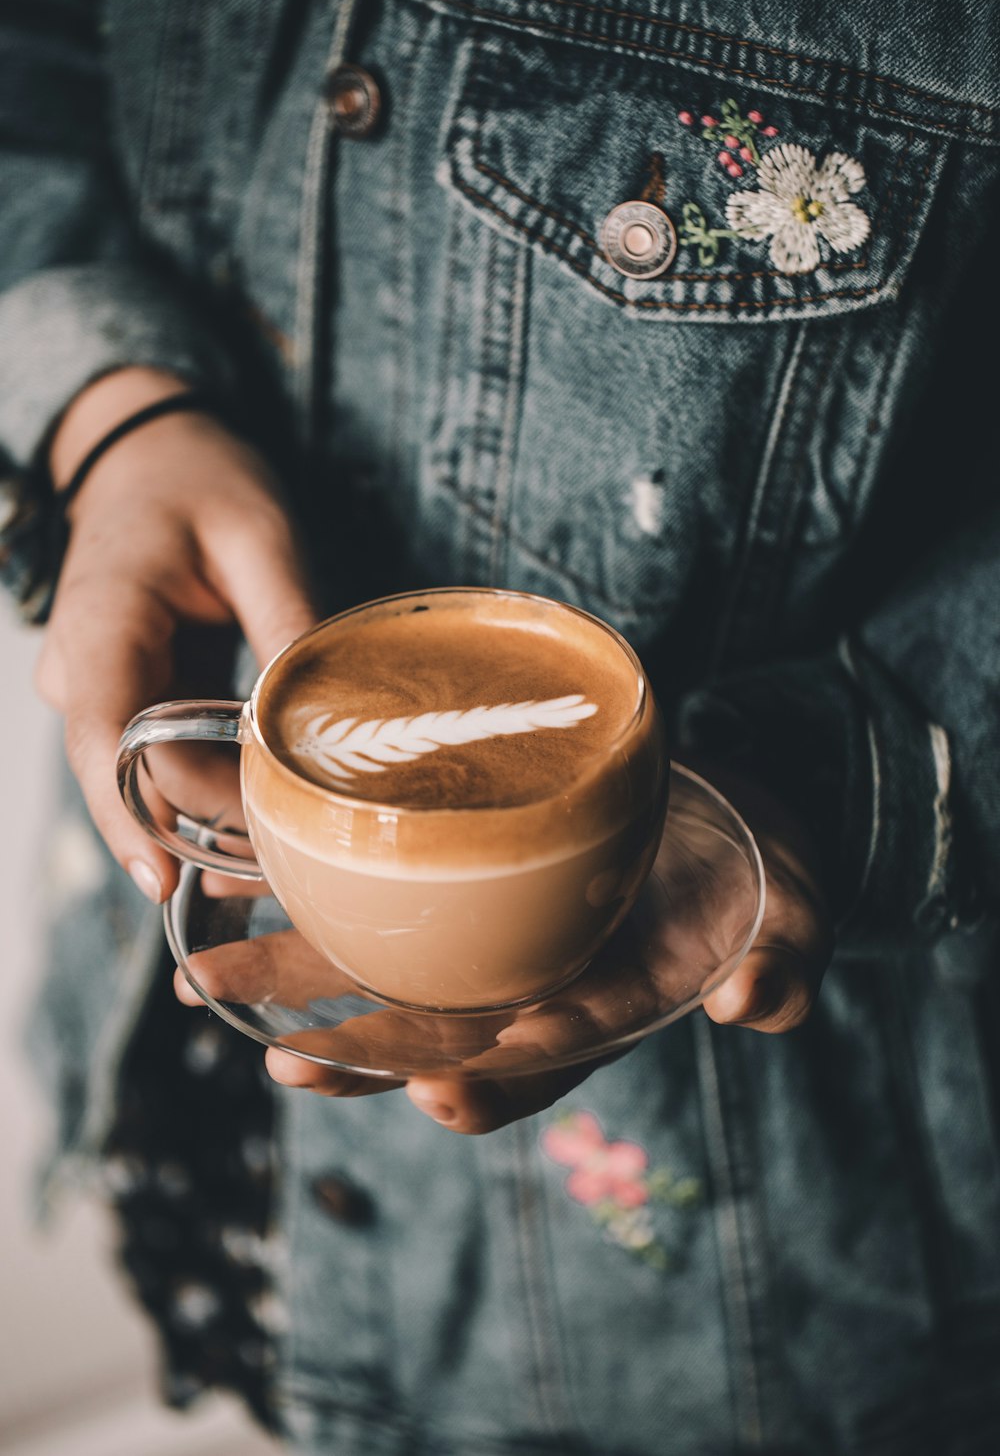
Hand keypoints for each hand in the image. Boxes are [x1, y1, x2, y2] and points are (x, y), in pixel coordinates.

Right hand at [36, 366, 318, 901]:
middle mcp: (80, 670)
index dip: (131, 818)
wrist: (148, 456)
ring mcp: (92, 689)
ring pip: (144, 776)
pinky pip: (158, 756)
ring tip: (290, 829)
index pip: (103, 741)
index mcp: (102, 621)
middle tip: (287, 854)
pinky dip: (210, 781)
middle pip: (128, 775)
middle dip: (203, 823)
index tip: (164, 881)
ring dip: (212, 808)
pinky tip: (268, 793)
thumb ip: (288, 625)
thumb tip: (327, 722)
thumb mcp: (260, 538)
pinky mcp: (120, 698)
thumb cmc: (200, 481)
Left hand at [176, 761, 832, 1133]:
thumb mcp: (792, 907)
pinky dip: (315, 905)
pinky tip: (243, 886)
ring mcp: (495, 947)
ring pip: (392, 982)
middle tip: (290, 1063)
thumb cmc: (753, 867)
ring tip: (222, 987)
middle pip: (444, 1038)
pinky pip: (380, 912)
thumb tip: (759, 1004)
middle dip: (363, 1056)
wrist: (716, 811)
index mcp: (605, 1010)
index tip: (450, 1085)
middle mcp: (535, 992)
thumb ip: (786, 957)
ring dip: (308, 991)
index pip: (549, 1066)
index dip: (499, 1085)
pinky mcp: (465, 892)